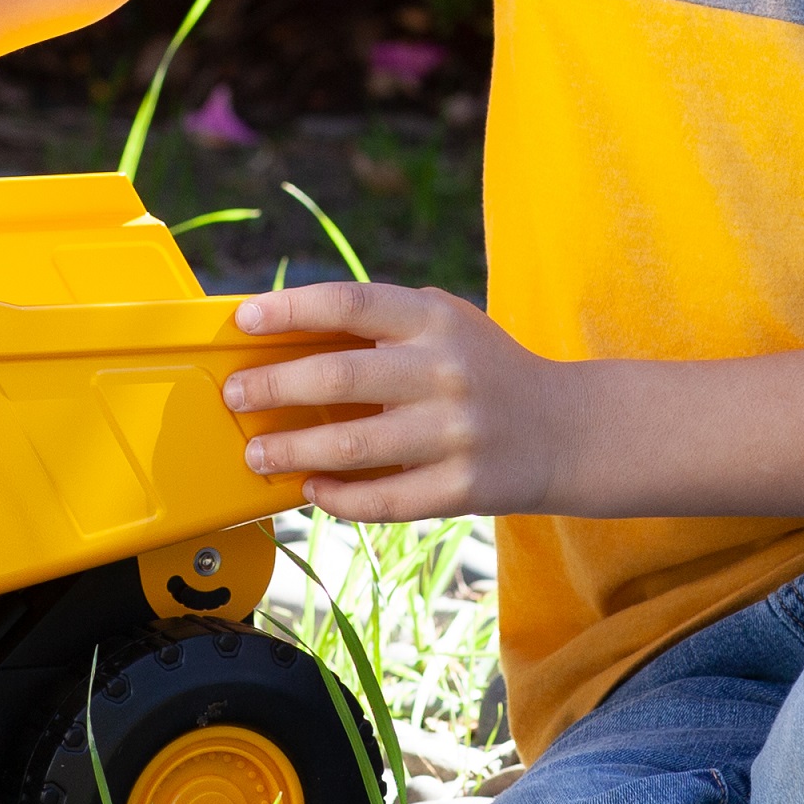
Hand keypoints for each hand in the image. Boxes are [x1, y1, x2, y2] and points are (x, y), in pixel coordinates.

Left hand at [221, 281, 561, 521]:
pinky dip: (338, 498)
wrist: (568, 429)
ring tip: (257, 453)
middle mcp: (443, 371)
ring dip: (292, 451)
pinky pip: (383, 499)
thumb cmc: (483, 369)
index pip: (350, 303)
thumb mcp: (444, 323)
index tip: (244, 320)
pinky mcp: (461, 487)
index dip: (290, 309)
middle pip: (339, 378)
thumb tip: (286, 338)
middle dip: (273, 387)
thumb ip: (380, 323)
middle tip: (236, 395)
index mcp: (433, 319)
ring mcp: (454, 432)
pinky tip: (312, 489)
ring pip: (352, 446)